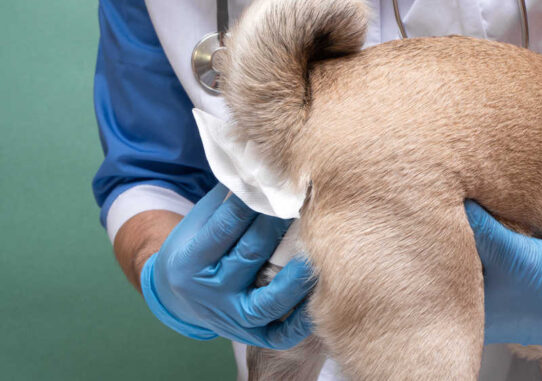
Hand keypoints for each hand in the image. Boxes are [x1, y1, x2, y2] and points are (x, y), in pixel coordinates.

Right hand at [140, 184, 314, 349]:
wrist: (179, 296)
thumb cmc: (196, 247)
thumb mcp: (200, 221)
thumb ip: (228, 200)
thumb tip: (264, 167)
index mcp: (190, 261)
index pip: (226, 227)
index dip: (253, 203)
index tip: (277, 180)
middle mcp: (209, 293)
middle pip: (251, 255)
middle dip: (279, 226)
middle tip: (305, 200)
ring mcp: (231, 318)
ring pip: (271, 299)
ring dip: (297, 274)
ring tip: (318, 249)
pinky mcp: (252, 337)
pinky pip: (282, 333)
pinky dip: (303, 318)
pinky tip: (320, 294)